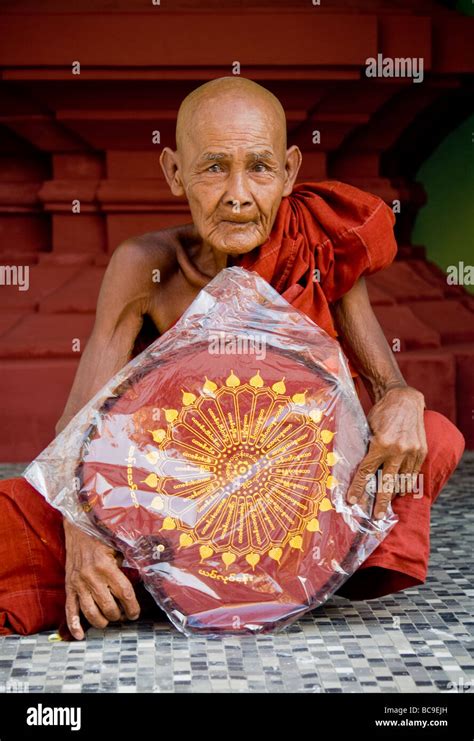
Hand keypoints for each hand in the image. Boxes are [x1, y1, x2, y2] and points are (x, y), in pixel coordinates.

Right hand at [64, 519, 139, 639]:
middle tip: (123, 615)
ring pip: (91, 612)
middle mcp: (91, 577)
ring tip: (109, 620)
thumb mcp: (119, 545)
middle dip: (118, 615)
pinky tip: (80, 636)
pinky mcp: (69, 587)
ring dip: (102, 621)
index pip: (124, 594)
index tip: (135, 613)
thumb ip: (133, 557)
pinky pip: (70, 610)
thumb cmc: (103, 536)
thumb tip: (152, 567)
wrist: (78, 527)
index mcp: (107, 566)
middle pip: (108, 607)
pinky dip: (74, 625)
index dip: (132, 607)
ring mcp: (78, 584)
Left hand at [347, 386, 427, 519]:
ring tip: (385, 504)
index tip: (352, 501)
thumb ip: (365, 449)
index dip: (358, 488)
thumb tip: (357, 469)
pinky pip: (413, 474)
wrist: (404, 400)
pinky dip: (406, 484)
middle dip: (379, 502)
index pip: (366, 472)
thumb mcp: (367, 430)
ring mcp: (412, 452)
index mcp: (380, 444)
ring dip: (393, 494)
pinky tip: (400, 490)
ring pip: (402, 481)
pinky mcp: (421, 451)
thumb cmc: (381, 413)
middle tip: (375, 516)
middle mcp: (398, 450)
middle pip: (387, 483)